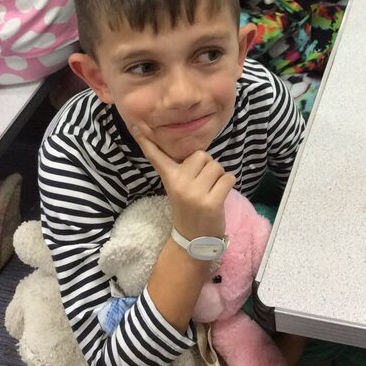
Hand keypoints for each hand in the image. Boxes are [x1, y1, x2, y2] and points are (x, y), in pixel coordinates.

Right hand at [126, 118, 234, 245]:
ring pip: (217, 166)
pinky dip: (229, 184)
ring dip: (219, 176)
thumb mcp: (177, 187)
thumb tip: (187, 148)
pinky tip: (220, 195)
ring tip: (211, 190)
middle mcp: (180, 184)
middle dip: (208, 165)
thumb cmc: (189, 207)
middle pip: (202, 155)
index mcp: (169, 178)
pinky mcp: (212, 203)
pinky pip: (228, 178)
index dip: (146, 141)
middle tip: (203, 183)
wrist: (194, 239)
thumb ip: (180, 168)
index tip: (136, 125)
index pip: (157, 156)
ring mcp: (195, 194)